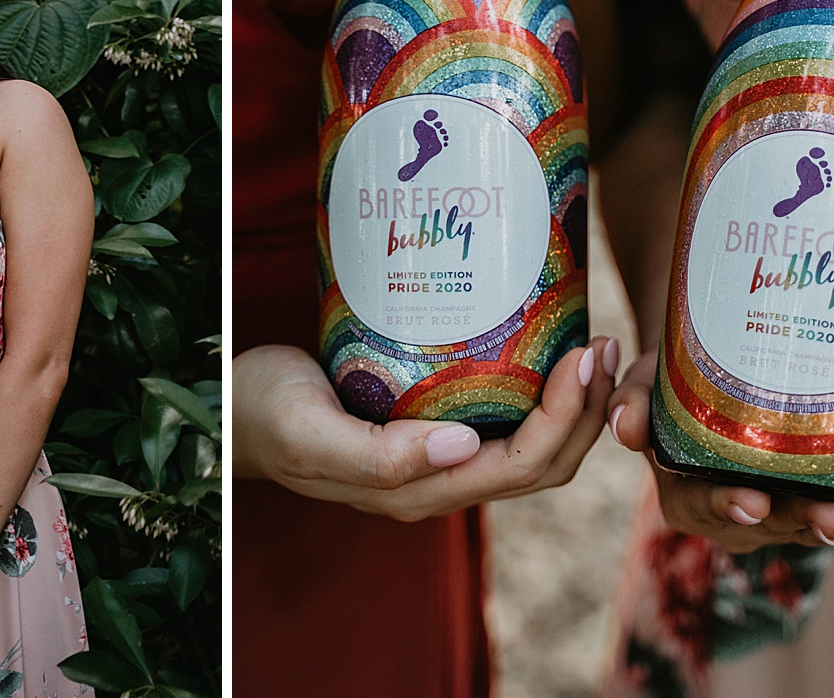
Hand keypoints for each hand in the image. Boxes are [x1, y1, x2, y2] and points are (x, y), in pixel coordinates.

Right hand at [234, 336, 617, 521]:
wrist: (229, 411)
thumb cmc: (263, 412)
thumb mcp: (310, 430)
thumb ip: (380, 453)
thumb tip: (464, 448)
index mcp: (417, 490)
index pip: (520, 467)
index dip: (565, 420)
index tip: (584, 357)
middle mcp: (439, 481)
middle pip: (543, 463)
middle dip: (586, 410)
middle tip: (604, 343)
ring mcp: (438, 458)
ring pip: (532, 446)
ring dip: (573, 404)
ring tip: (591, 345)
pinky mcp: (430, 427)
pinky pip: (504, 422)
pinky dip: (539, 393)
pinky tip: (542, 348)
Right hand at [608, 351, 833, 553]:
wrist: (711, 367)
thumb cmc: (672, 380)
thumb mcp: (642, 382)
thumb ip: (630, 402)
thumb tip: (623, 426)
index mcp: (689, 490)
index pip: (705, 504)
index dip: (729, 506)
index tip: (753, 504)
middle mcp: (741, 507)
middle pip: (777, 521)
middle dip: (810, 520)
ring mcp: (788, 500)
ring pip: (822, 516)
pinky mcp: (828, 484)